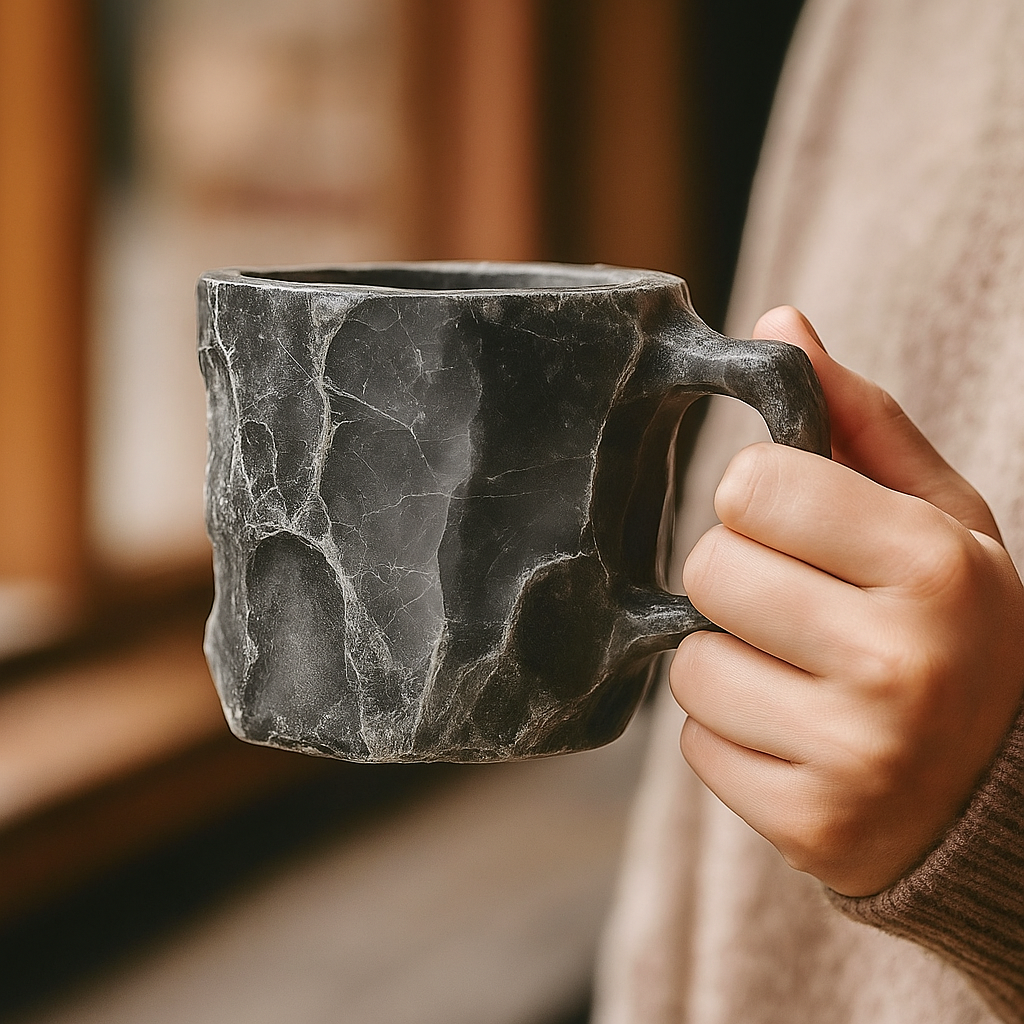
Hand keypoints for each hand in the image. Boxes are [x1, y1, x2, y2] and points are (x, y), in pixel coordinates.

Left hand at [671, 306, 1023, 896]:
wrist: (998, 796)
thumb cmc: (958, 632)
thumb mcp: (941, 520)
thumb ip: (860, 420)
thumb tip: (779, 321)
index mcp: (935, 565)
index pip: (750, 487)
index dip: (758, 502)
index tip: (796, 527)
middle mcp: (897, 660)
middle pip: (708, 571)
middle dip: (736, 581)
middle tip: (797, 607)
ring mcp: (854, 754)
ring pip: (690, 666)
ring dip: (727, 663)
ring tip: (801, 677)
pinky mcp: (808, 824)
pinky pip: (695, 745)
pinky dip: (729, 733)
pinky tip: (794, 733)